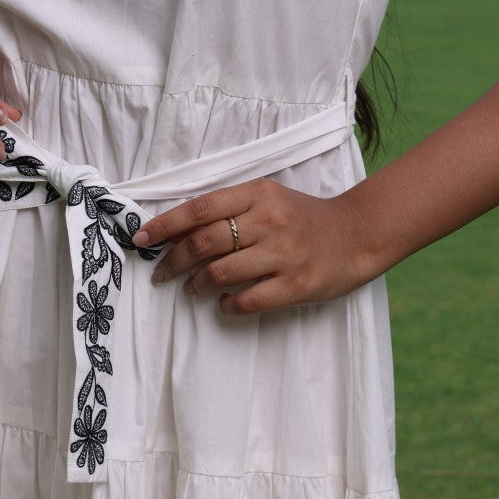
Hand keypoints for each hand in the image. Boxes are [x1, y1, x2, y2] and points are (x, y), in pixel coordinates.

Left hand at [131, 178, 381, 316]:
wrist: (357, 234)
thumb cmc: (302, 217)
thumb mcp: (268, 199)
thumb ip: (229, 210)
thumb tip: (177, 232)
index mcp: (258, 193)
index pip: (199, 208)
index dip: (165, 225)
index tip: (141, 239)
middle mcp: (269, 220)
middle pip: (204, 242)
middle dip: (173, 261)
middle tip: (161, 274)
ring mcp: (284, 254)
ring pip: (220, 273)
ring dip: (196, 285)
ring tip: (193, 289)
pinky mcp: (297, 285)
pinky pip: (248, 300)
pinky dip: (227, 305)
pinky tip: (223, 303)